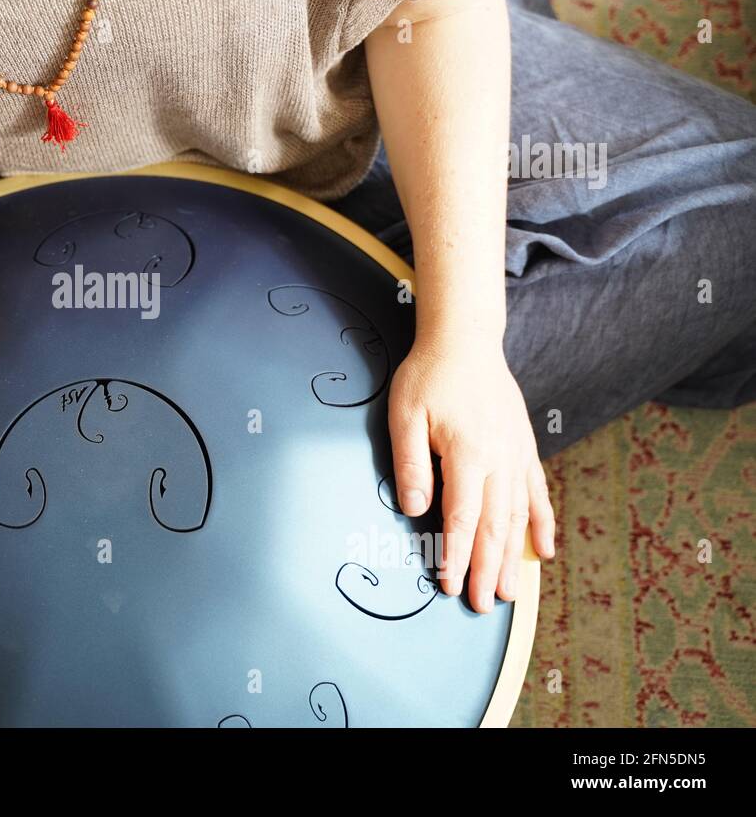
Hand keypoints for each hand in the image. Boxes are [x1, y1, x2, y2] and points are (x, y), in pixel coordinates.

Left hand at [388, 335, 555, 612]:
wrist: (465, 340)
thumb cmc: (429, 375)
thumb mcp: (405, 414)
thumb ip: (410, 463)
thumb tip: (415, 509)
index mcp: (468, 452)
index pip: (463, 517)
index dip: (458, 555)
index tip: (451, 586)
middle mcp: (499, 458)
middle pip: (495, 525)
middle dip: (489, 570)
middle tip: (484, 607)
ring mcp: (516, 453)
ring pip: (518, 515)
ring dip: (514, 557)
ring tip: (513, 594)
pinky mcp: (524, 447)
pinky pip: (536, 492)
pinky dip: (541, 523)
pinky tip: (543, 551)